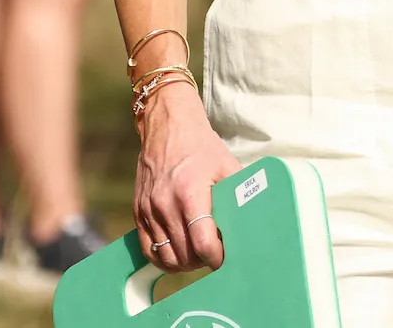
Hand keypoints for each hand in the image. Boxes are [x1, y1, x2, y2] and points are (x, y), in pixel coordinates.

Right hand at [132, 81, 241, 273]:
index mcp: (190, 194)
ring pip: (165, 256)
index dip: (216, 257)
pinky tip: (178, 255)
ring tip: (199, 256)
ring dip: (184, 264)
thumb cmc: (201, 147)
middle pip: (184, 254)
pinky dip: (163, 259)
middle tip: (215, 255)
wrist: (168, 128)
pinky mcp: (138, 212)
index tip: (225, 258)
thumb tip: (254, 217)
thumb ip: (240, 192)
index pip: (202, 242)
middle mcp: (166, 205)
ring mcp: (149, 211)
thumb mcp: (227, 165)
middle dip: (203, 261)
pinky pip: (148, 249)